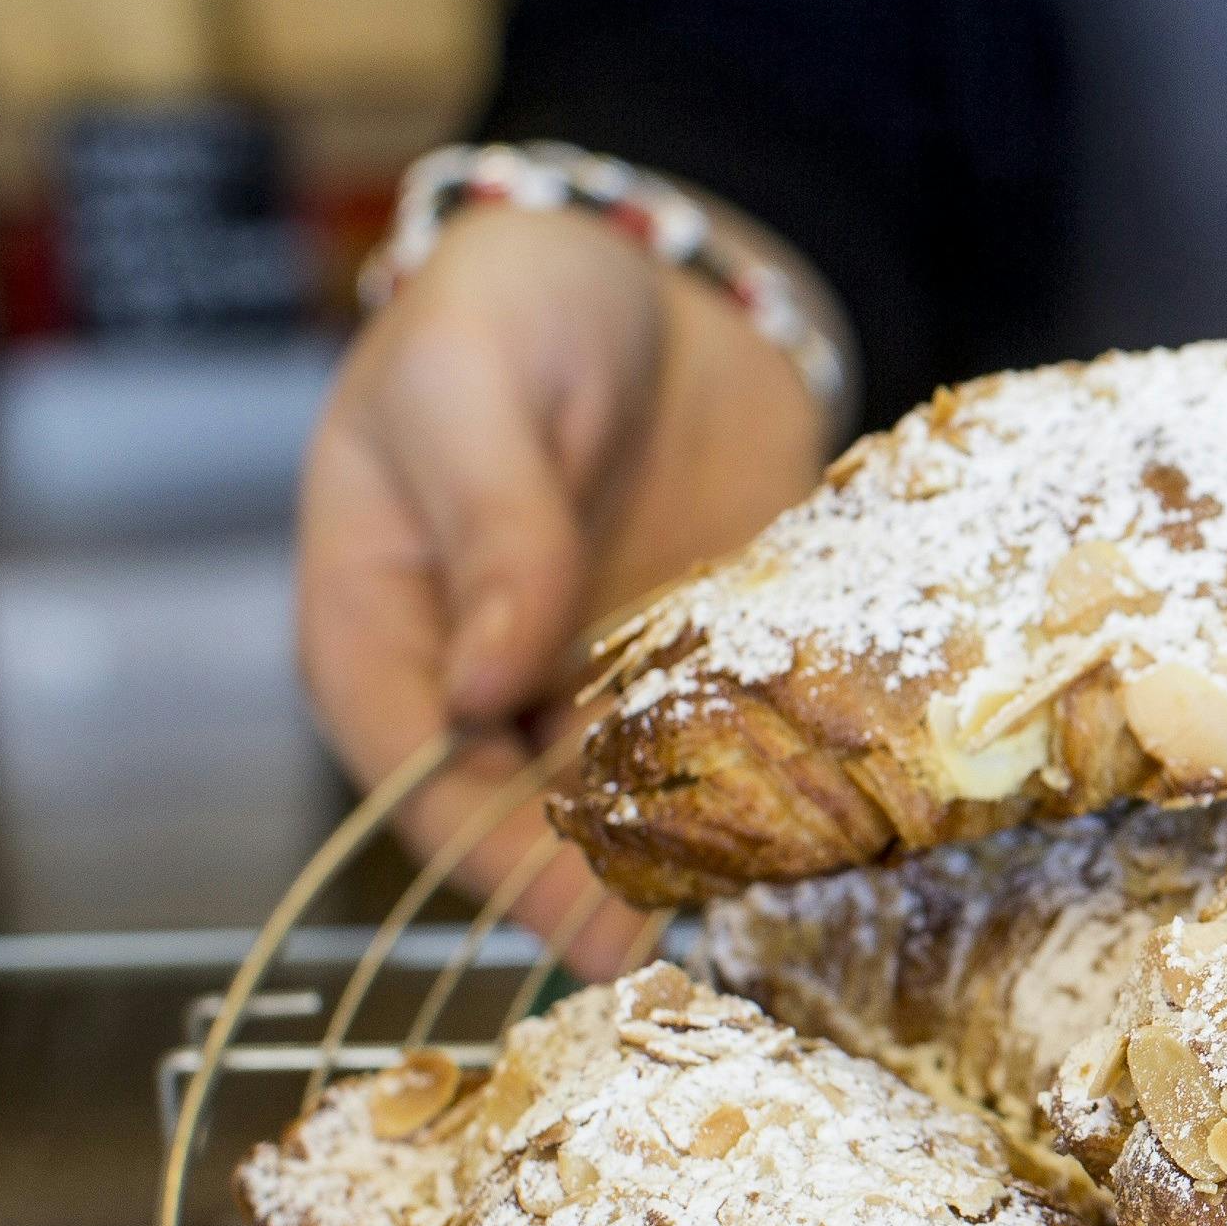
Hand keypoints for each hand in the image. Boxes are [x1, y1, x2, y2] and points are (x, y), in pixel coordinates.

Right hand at [297, 207, 827, 970]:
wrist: (654, 268)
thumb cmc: (510, 305)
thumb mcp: (469, 385)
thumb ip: (487, 523)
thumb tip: (484, 682)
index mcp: (385, 633)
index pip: (418, 784)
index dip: (494, 860)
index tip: (578, 918)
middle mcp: (493, 684)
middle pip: (535, 821)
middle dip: (607, 890)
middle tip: (694, 957)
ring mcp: (606, 677)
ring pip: (643, 800)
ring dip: (700, 857)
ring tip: (771, 921)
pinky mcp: (713, 656)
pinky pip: (738, 738)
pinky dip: (778, 785)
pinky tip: (841, 833)